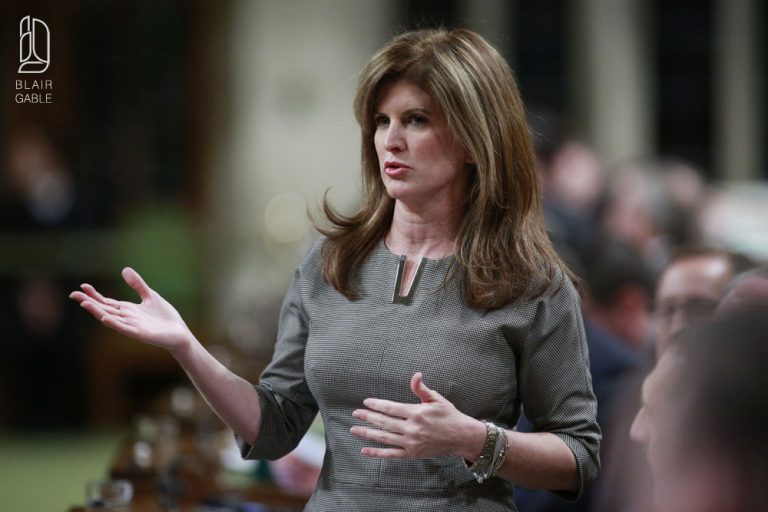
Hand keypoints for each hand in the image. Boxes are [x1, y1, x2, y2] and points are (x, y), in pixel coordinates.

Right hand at [69, 267, 193, 352]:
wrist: (179, 332)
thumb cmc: (164, 317)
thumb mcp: (150, 296)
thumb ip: (137, 284)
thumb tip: (124, 269)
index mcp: (128, 310)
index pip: (107, 302)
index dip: (94, 295)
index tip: (83, 286)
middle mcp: (126, 318)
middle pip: (104, 309)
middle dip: (89, 302)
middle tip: (73, 294)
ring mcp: (132, 326)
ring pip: (110, 318)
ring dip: (97, 312)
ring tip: (84, 304)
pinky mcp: (140, 334)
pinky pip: (124, 329)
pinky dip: (114, 324)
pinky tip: (105, 318)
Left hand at [350, 372, 484, 459]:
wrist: (461, 437)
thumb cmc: (449, 415)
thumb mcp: (436, 399)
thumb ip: (421, 389)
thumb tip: (416, 375)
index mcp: (416, 412)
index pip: (391, 408)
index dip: (377, 405)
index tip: (366, 402)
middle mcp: (411, 428)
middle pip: (384, 422)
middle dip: (367, 417)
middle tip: (355, 414)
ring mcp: (410, 443)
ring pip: (384, 437)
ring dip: (367, 433)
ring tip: (354, 429)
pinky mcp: (412, 454)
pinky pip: (391, 454)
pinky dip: (376, 453)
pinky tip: (365, 450)